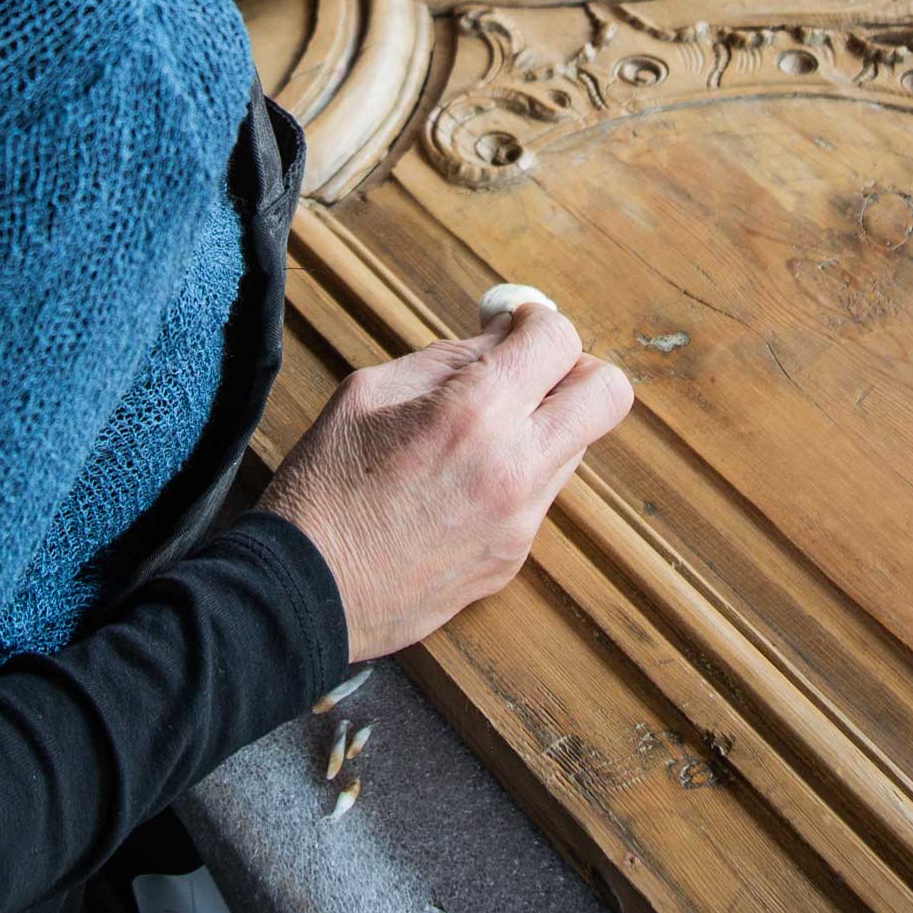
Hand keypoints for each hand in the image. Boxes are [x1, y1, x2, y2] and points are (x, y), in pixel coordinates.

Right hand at [259, 289, 633, 662]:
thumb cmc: (324, 487)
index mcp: (474, 413)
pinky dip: (516, 475)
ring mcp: (520, 521)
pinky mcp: (513, 558)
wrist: (304, 592)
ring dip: (544, 426)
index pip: (560, 340)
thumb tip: (503, 335)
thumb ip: (448, 359)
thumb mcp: (370, 392)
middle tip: (527, 374)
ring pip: (576, 447)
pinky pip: (540, 496)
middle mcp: (514, 468)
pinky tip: (457, 486)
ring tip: (476, 435)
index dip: (539, 321)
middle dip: (575, 370)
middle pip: (608, 395)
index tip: (514, 327)